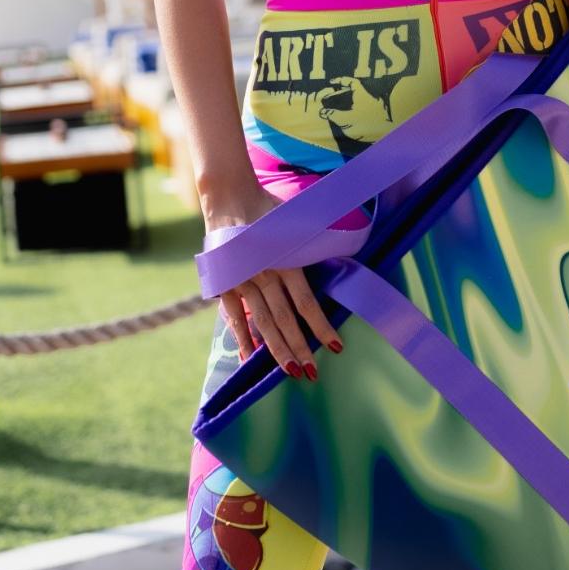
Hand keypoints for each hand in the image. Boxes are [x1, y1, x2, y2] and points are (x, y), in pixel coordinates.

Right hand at [203, 184, 343, 375]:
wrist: (230, 196)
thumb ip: (314, 240)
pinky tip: (248, 359)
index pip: (306, 303)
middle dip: (299, 348)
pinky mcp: (225, 283)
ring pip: (262, 322)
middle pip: (285, 319)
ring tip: (290, 372)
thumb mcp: (296, 222)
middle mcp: (265, 274)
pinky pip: (233, 317)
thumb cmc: (268, 208)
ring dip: (276, 350)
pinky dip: (241, 338)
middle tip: (311, 374)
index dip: (321, 327)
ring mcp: (243, 280)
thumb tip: (343, 249)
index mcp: (286, 261)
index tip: (335, 348)